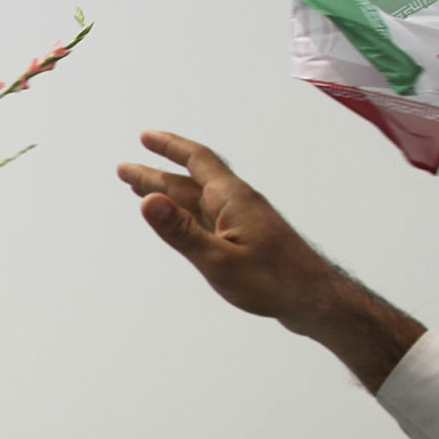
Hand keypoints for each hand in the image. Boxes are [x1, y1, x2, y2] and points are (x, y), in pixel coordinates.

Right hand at [117, 131, 424, 389]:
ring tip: (142, 189)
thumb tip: (148, 200)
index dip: (169, 147)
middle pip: (189, 181)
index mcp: (231, 199)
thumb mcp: (218, 259)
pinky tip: (181, 219)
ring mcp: (241, 220)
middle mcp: (236, 203)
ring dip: (168, 193)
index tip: (145, 138)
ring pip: (196, 200)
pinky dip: (184, 212)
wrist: (313, 300)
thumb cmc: (272, 281)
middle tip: (125, 169)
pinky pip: (206, 217)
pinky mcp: (245, 238)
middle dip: (156, 174)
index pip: (196, 161)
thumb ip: (181, 231)